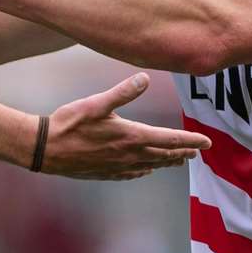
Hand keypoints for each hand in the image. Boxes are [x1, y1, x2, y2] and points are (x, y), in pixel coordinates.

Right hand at [40, 73, 210, 179]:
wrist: (44, 149)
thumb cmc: (68, 123)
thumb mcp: (96, 103)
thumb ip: (122, 92)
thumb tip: (145, 78)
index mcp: (131, 136)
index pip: (169, 139)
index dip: (190, 140)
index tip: (207, 143)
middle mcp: (128, 155)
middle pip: (163, 154)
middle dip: (182, 152)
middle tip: (198, 151)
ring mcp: (117, 166)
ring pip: (150, 165)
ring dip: (166, 162)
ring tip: (178, 160)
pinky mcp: (105, 172)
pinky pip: (131, 173)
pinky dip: (144, 170)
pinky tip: (145, 170)